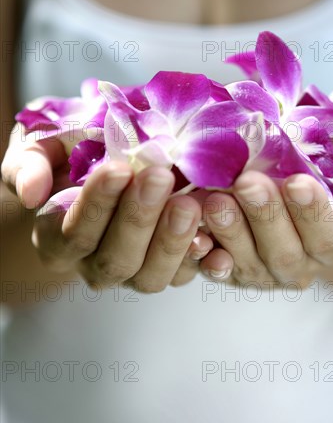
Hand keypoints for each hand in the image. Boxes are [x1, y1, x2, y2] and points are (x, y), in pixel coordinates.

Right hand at [1, 123, 213, 291]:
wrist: (107, 165)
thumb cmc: (69, 153)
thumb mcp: (39, 146)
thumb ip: (28, 165)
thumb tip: (31, 193)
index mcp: (57, 238)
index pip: (72, 232)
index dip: (95, 204)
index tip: (117, 169)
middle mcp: (94, 263)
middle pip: (114, 259)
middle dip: (138, 219)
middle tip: (160, 177)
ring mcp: (134, 270)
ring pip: (150, 276)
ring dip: (171, 241)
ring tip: (188, 203)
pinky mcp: (170, 267)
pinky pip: (185, 274)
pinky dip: (201, 259)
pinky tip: (213, 237)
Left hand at [197, 125, 332, 287]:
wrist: (282, 169)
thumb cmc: (322, 159)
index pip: (327, 236)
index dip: (312, 213)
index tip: (296, 181)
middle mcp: (300, 265)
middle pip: (284, 253)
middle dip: (265, 217)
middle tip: (247, 183)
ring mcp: (262, 271)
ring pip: (248, 263)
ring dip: (231, 233)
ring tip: (215, 201)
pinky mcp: (230, 270)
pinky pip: (217, 271)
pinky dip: (205, 259)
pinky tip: (195, 239)